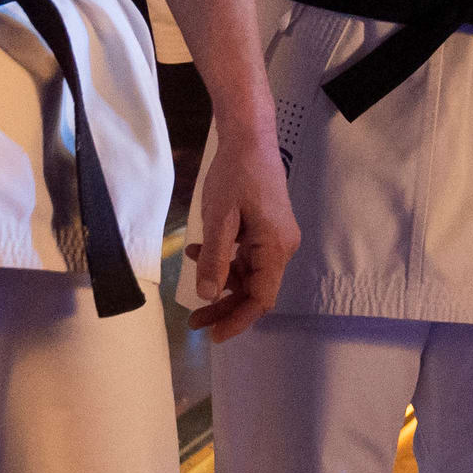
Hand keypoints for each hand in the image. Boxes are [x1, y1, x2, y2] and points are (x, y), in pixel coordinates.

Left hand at [180, 121, 297, 339]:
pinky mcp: (266, 227)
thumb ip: (214, 259)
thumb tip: (208, 296)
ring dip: (220, 281)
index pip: (261, 297)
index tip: (213, 336)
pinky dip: (224, 259)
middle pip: (255, 289)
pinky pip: (246, 255)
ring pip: (248, 273)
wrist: (249, 137)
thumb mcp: (219, 218)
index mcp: (275, 246)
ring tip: (191, 278)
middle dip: (224, 306)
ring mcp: (275, 236)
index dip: (238, 320)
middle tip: (193, 321)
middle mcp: (281, 245)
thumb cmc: (236, 174)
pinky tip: (199, 251)